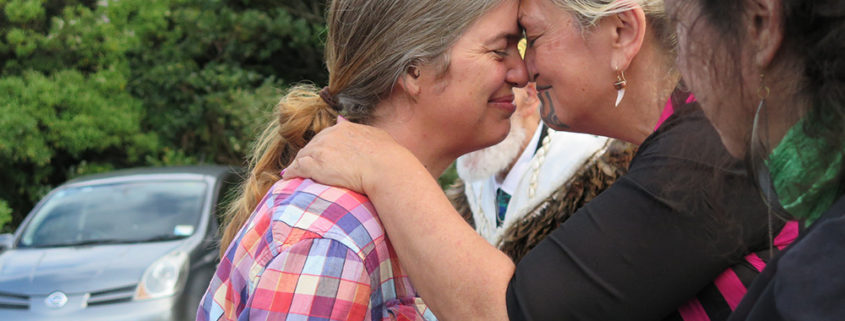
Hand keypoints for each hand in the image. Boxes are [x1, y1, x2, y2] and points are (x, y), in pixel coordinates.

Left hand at [282, 118, 413, 194]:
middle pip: (312, 145)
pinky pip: (297, 168)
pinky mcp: (315, 165)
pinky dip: (291, 173)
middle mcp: (329, 135)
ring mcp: (321, 150)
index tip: (322, 156)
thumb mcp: (376, 135)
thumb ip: (360, 130)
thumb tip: (342, 120)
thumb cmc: (388, 156)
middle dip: (308, 156)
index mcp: (344, 129)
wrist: (385, 168)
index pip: (326, 137)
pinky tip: (288, 177)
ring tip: (293, 173)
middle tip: (305, 167)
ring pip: (302, 156)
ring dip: (298, 164)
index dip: (322, 148)